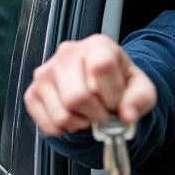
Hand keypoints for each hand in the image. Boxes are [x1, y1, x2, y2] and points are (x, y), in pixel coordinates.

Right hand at [23, 34, 157, 135]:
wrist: (101, 86)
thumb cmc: (120, 84)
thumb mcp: (141, 89)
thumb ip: (139, 100)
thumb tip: (127, 116)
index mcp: (97, 45)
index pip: (101, 68)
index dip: (111, 95)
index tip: (115, 102)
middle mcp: (67, 53)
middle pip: (77, 96)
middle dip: (95, 114)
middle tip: (102, 113)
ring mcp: (45, 72)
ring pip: (62, 114)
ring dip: (80, 123)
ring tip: (87, 115)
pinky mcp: (33, 92)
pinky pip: (46, 123)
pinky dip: (63, 129)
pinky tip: (73, 118)